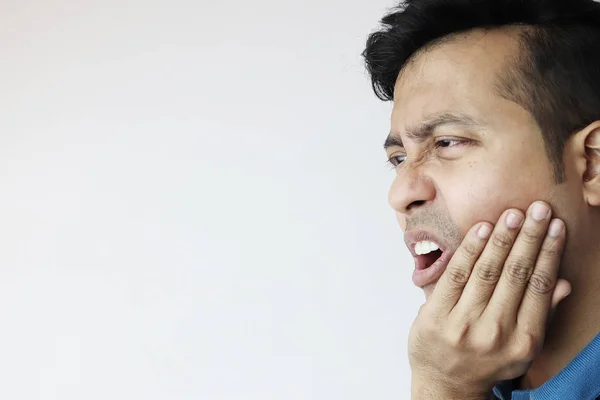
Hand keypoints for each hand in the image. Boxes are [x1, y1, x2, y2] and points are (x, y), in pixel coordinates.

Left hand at [408, 201, 570, 398]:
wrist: (444, 384)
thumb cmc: (484, 360)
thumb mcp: (520, 346)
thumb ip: (541, 314)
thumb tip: (564, 283)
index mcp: (522, 341)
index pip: (540, 287)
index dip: (549, 253)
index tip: (556, 227)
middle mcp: (495, 332)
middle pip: (516, 274)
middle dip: (530, 237)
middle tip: (540, 209)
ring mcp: (463, 324)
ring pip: (487, 271)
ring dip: (503, 238)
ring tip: (514, 214)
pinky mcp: (436, 316)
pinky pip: (456, 275)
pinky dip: (470, 249)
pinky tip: (481, 229)